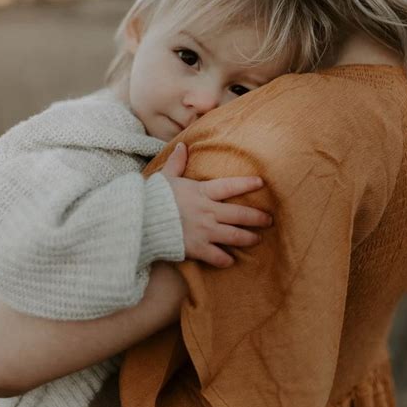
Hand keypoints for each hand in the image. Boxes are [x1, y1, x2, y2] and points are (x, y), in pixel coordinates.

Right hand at [161, 142, 272, 267]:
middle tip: (268, 220)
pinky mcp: (196, 248)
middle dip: (257, 217)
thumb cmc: (152, 198)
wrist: (138, 221)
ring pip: (234, 235)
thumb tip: (181, 145)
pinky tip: (230, 261)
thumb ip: (176, 163)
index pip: (230, 186)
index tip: (261, 184)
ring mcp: (203, 231)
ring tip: (257, 239)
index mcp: (201, 192)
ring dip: (248, 238)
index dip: (247, 184)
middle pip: (240, 214)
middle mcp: (207, 211)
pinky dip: (225, 260)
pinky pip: (217, 257)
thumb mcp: (165, 177)